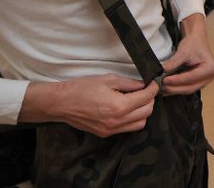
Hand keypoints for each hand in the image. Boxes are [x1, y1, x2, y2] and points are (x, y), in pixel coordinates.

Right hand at [20, 74, 157, 137]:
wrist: (60, 103)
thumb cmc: (81, 88)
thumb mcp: (108, 79)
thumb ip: (128, 83)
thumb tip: (143, 85)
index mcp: (118, 106)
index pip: (146, 98)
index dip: (152, 89)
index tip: (153, 83)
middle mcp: (117, 121)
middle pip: (146, 112)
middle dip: (150, 100)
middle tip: (145, 90)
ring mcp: (111, 129)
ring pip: (140, 123)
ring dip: (143, 112)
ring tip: (137, 100)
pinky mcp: (105, 133)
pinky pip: (127, 129)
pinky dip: (132, 119)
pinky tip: (126, 109)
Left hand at [160, 13, 213, 95]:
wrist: (196, 39)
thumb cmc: (194, 43)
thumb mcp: (183, 51)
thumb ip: (173, 63)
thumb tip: (162, 72)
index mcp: (210, 69)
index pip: (191, 78)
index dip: (176, 80)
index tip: (164, 80)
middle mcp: (209, 77)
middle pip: (190, 88)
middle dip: (174, 88)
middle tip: (161, 86)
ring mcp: (204, 81)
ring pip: (187, 89)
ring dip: (174, 90)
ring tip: (162, 87)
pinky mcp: (198, 82)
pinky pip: (186, 87)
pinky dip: (176, 88)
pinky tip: (167, 87)